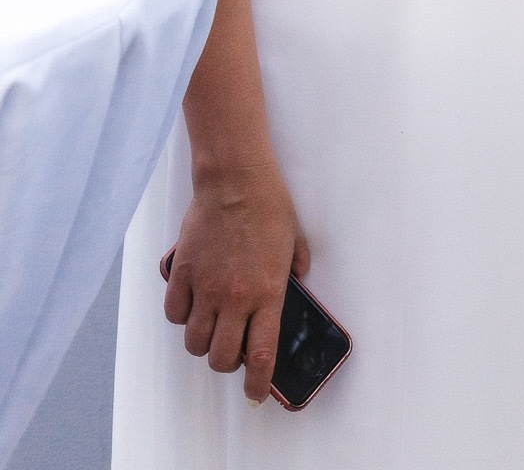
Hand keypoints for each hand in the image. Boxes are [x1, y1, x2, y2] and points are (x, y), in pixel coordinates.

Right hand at [164, 164, 309, 404]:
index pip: (261, 358)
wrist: (235, 180)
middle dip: (228, 364)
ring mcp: (205, 289)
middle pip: (222, 359)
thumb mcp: (294, 241)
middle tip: (234, 349)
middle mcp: (234, 300)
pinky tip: (192, 305)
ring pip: (195, 343)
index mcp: (267, 295)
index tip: (255, 394)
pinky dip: (182, 317)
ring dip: (204, 343)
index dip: (257, 384)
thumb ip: (296, 268)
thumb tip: (297, 282)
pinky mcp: (183, 275)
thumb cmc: (268, 206)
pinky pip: (174, 314)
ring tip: (212, 328)